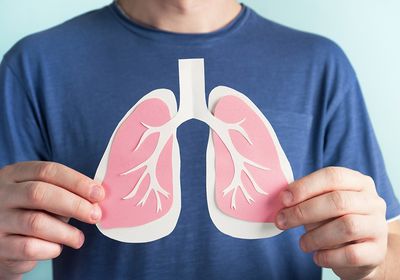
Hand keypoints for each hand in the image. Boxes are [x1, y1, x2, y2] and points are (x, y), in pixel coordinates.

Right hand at [0, 161, 104, 278]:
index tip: (99, 194)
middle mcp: (2, 194)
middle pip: (39, 194)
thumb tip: (96, 199)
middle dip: (74, 204)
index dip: (77, 181)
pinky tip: (57, 248)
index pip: (48, 171)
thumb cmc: (31, 212)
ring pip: (35, 222)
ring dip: (66, 232)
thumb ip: (65, 193)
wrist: (1, 242)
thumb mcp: (43, 195)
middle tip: (95, 215)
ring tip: (79, 239)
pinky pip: (29, 248)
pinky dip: (51, 249)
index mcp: (15, 174)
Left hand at [275, 167, 387, 279]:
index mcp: (358, 182)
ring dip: (316, 236)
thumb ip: (306, 198)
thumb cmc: (334, 221)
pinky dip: (329, 256)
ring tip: (303, 243)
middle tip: (282, 221)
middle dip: (303, 211)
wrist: (361, 253)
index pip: (333, 176)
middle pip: (338, 201)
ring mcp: (378, 226)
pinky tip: (317, 256)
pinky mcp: (377, 252)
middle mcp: (372, 201)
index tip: (284, 199)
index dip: (305, 186)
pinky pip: (351, 254)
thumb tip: (283, 200)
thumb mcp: (322, 204)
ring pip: (346, 226)